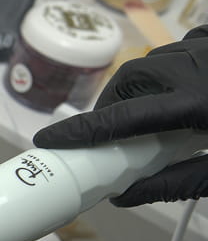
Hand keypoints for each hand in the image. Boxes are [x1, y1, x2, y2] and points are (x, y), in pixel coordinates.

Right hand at [33, 25, 207, 205]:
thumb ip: (177, 182)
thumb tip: (125, 195)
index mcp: (199, 102)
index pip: (120, 118)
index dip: (78, 130)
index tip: (48, 140)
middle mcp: (198, 66)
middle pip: (131, 77)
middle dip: (111, 104)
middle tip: (111, 133)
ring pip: (156, 58)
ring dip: (141, 84)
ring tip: (149, 112)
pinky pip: (184, 44)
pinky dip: (171, 65)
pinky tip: (181, 85)